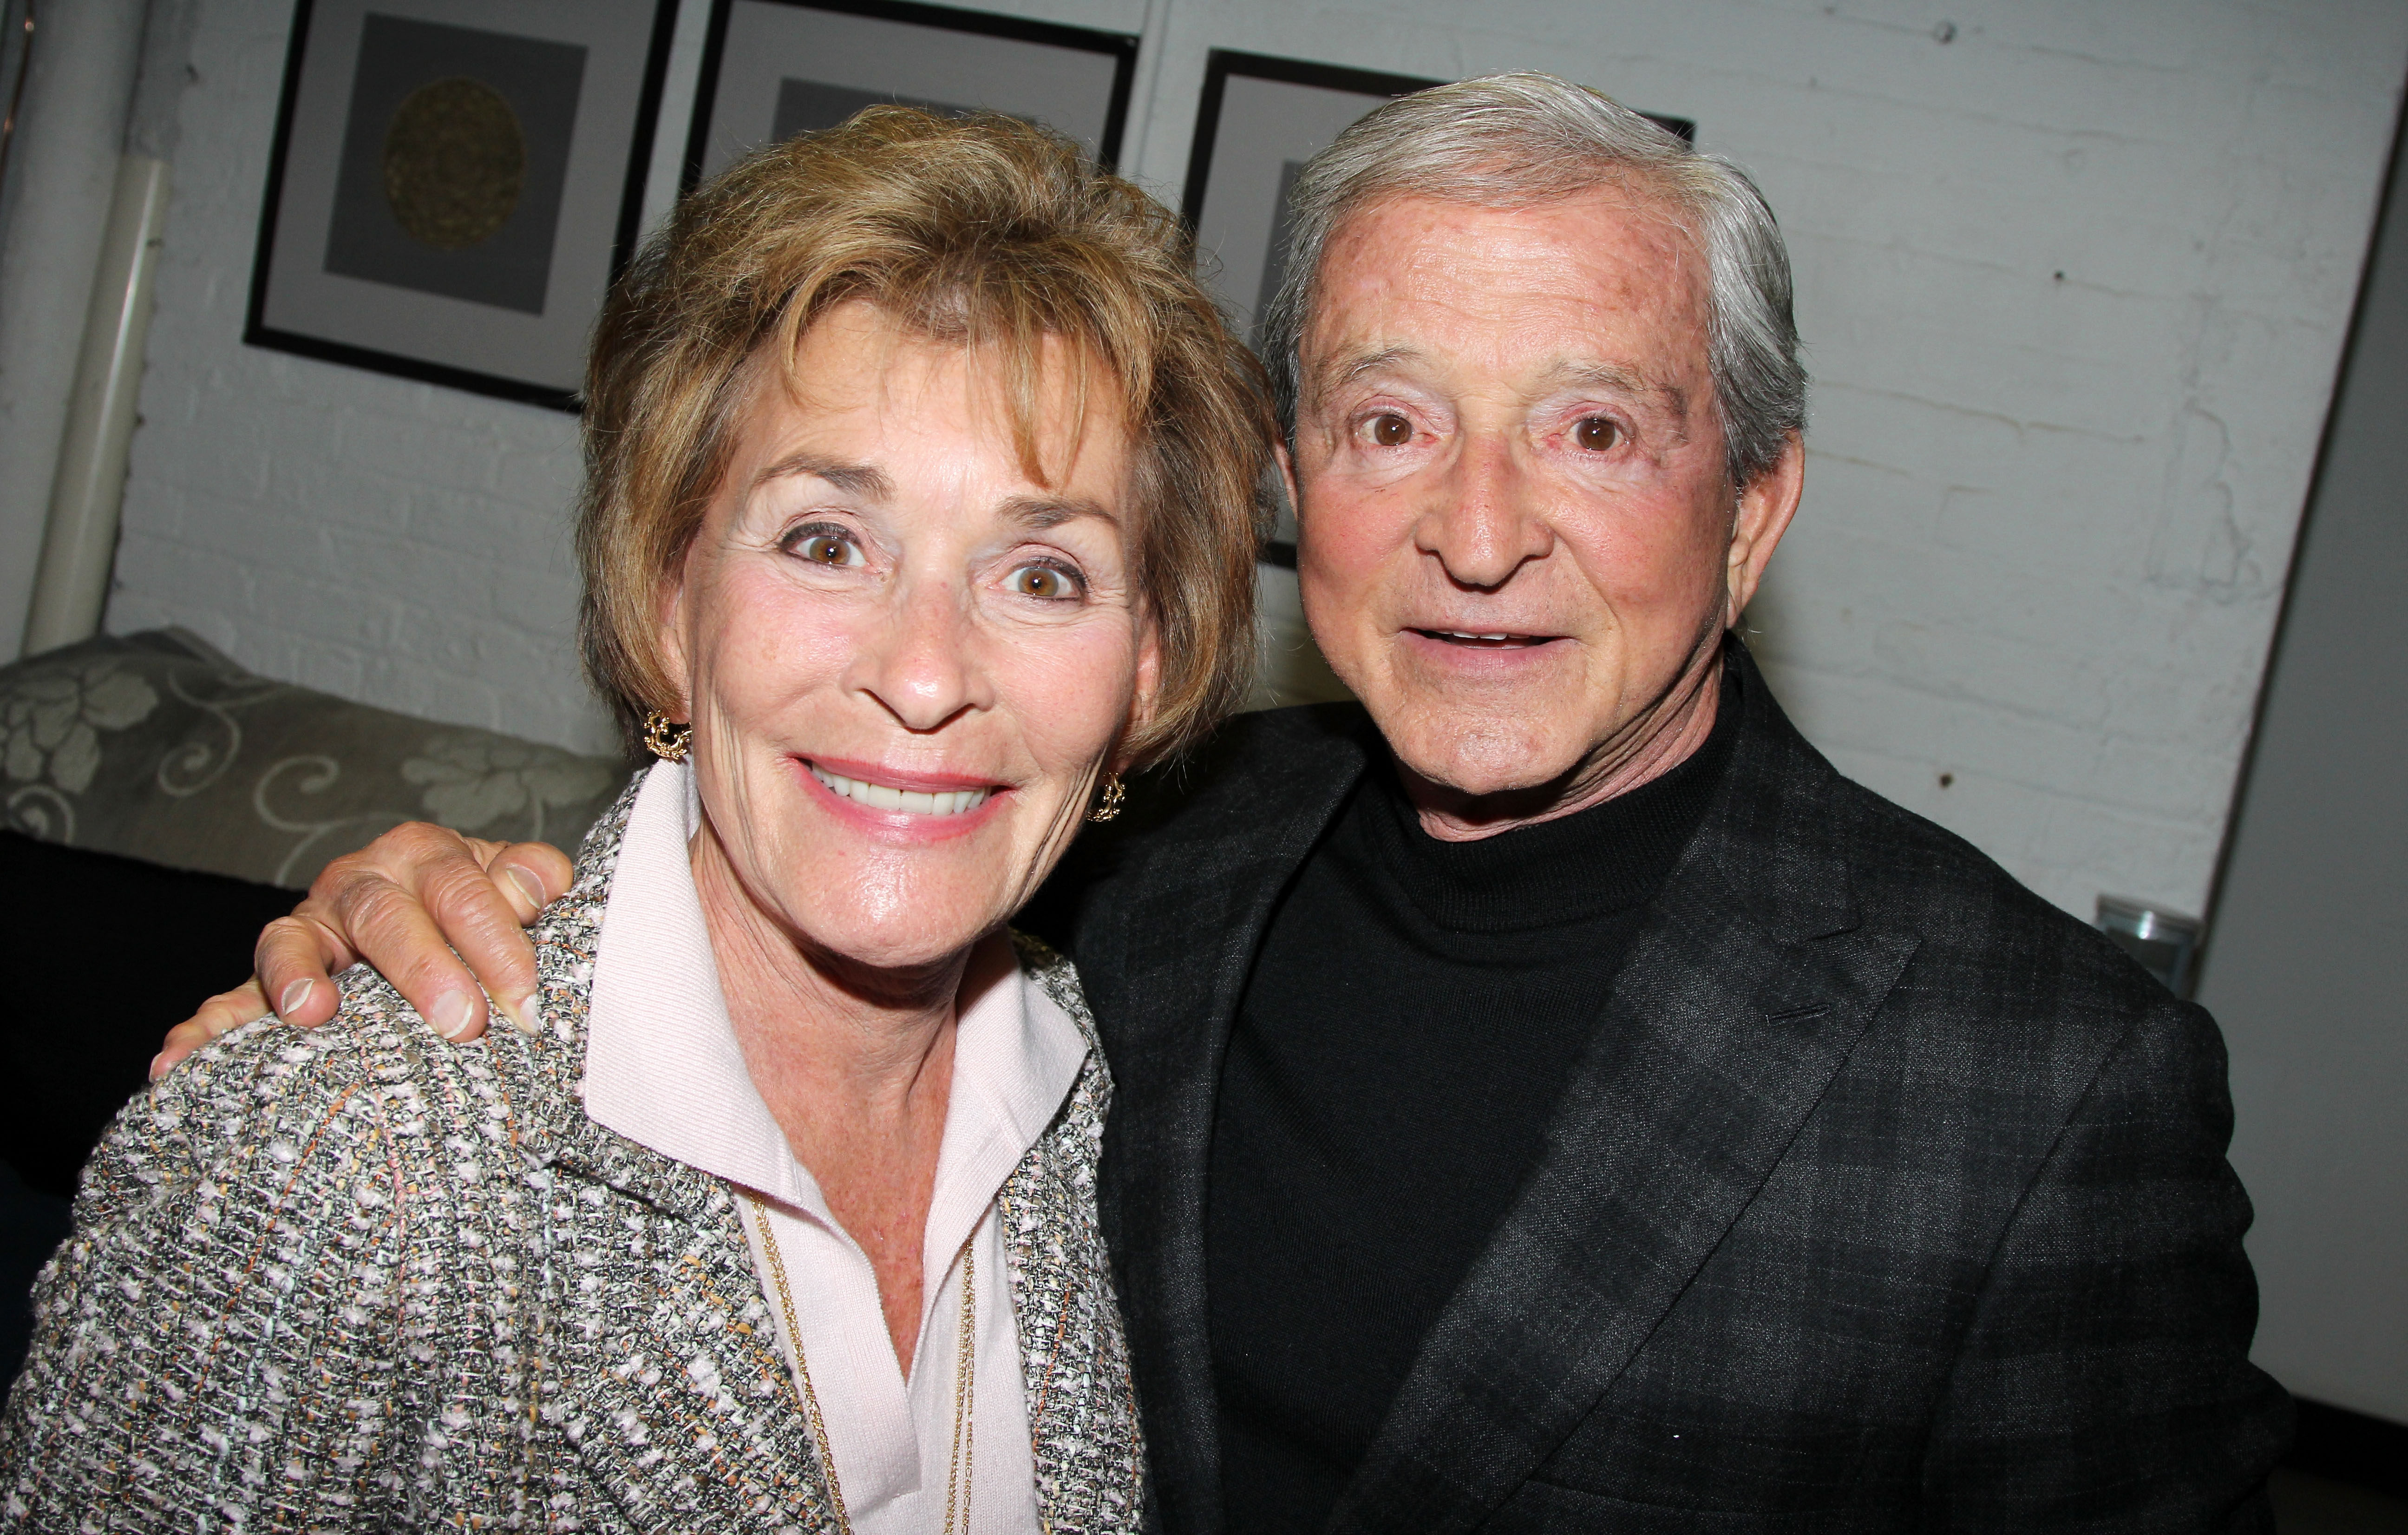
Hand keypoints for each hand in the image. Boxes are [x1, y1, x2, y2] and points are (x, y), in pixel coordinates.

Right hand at [152, 827, 573, 1077]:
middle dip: (423, 969)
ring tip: (310, 1014)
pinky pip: (233, 997)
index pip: (463, 891)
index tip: (523, 997)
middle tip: (461, 1022)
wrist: (434, 909)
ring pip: (294, 943)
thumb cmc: (482, 905)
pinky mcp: (273, 976)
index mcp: (426, 854)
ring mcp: (310, 928)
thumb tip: (540, 885)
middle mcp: (361, 881)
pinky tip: (177, 1058)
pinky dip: (206, 1026)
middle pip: (385, 916)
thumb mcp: (513, 881)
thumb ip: (530, 879)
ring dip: (298, 978)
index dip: (496, 942)